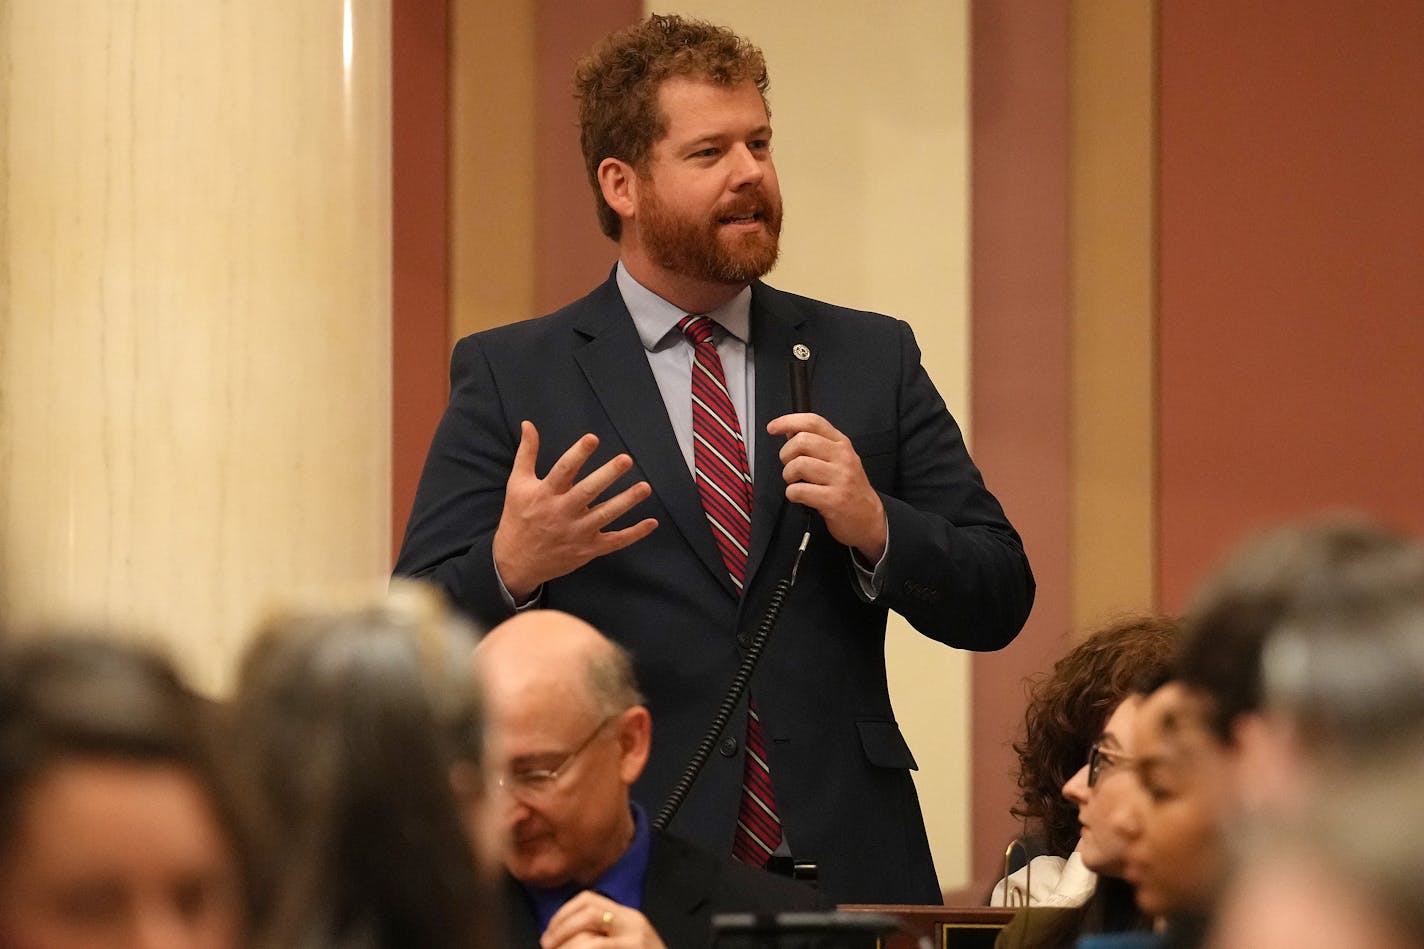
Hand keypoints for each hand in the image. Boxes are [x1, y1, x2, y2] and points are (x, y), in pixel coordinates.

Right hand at [493, 421, 657, 599]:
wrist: (516, 562)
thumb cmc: (518, 517)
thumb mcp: (518, 484)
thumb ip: (527, 453)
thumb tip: (528, 424)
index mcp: (544, 494)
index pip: (563, 471)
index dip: (578, 454)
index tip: (593, 438)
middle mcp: (561, 513)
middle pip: (587, 492)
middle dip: (607, 475)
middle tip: (626, 459)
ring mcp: (576, 533)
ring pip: (604, 516)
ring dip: (626, 501)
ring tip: (645, 487)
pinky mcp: (587, 550)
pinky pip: (614, 542)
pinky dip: (634, 534)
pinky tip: (651, 522)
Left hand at [541, 891, 666, 948]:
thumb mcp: (627, 943)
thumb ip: (603, 936)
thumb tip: (559, 937)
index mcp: (629, 918)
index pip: (588, 900)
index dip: (561, 914)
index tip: (548, 935)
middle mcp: (634, 926)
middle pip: (588, 914)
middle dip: (560, 930)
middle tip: (547, 948)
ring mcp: (635, 945)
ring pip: (590, 941)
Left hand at [767, 412, 886, 561]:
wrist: (869, 518)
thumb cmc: (850, 489)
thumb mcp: (839, 460)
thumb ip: (817, 444)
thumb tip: (790, 431)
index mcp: (841, 444)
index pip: (813, 422)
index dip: (788, 421)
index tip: (773, 427)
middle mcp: (842, 457)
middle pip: (801, 441)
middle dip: (786, 455)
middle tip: (791, 467)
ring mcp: (840, 478)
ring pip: (798, 465)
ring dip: (789, 476)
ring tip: (797, 483)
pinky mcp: (834, 499)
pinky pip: (798, 491)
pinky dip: (793, 494)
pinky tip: (802, 496)